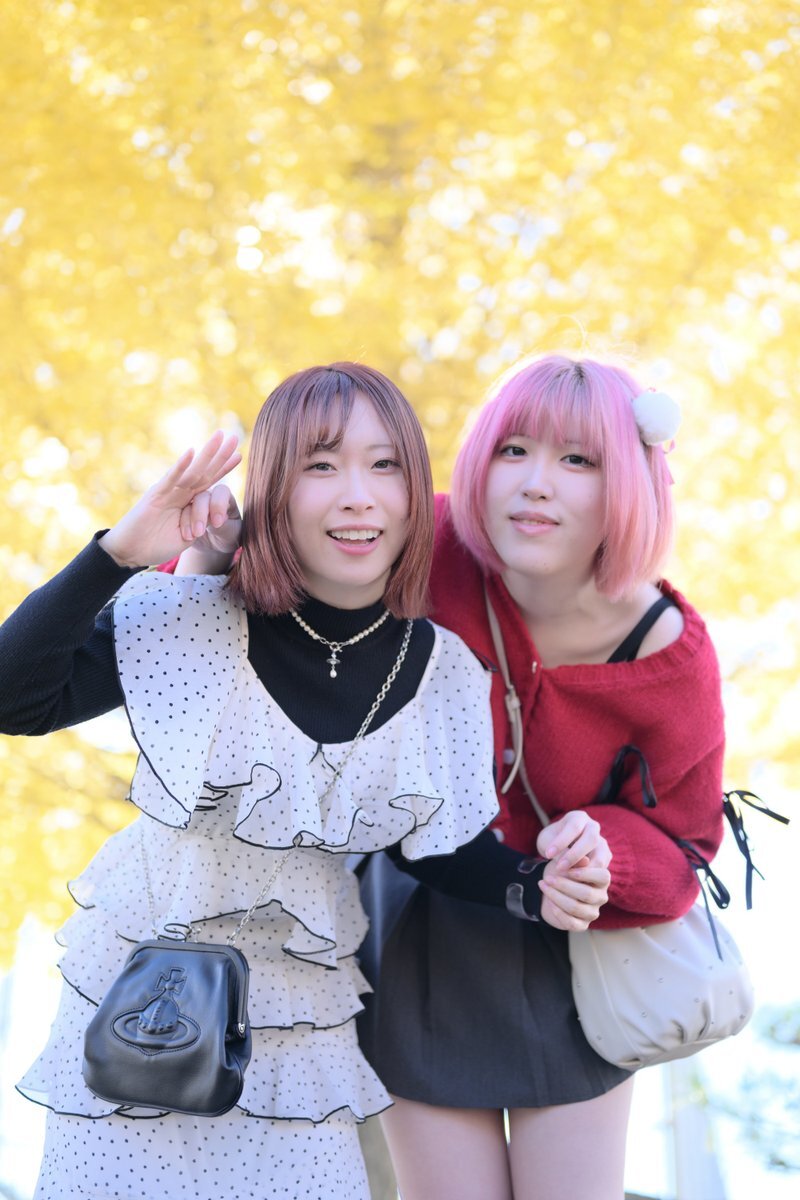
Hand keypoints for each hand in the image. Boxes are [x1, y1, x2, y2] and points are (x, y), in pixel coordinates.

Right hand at [98, 432, 240, 568]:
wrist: (129, 552)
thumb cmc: (155, 545)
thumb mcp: (185, 537)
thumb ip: (199, 525)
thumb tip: (213, 517)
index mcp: (186, 501)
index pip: (208, 481)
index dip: (223, 468)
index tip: (239, 455)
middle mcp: (178, 492)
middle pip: (203, 470)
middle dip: (219, 454)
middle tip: (234, 437)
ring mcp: (167, 491)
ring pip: (191, 470)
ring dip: (206, 454)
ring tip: (220, 436)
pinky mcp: (155, 495)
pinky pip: (171, 479)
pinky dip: (181, 466)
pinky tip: (192, 452)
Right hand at [174, 483, 241, 574]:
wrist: (216, 546)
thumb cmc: (229, 536)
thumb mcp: (232, 533)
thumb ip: (228, 526)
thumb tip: (221, 522)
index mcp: (225, 497)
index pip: (221, 492)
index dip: (218, 505)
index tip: (218, 523)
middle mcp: (209, 495)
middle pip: (202, 495)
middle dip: (201, 512)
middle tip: (200, 531)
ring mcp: (194, 502)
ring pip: (188, 504)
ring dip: (189, 520)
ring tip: (192, 536)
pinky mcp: (183, 511)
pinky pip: (178, 513)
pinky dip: (181, 524)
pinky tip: (185, 536)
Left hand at [536, 810, 610, 871]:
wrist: (559, 848)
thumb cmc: (550, 841)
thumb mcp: (548, 842)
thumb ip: (561, 850)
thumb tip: (584, 863)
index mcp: (578, 817)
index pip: (574, 827)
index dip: (562, 841)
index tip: (547, 854)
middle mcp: (593, 827)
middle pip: (591, 839)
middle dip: (575, 856)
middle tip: (559, 868)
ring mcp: (602, 842)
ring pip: (601, 857)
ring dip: (584, 870)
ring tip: (567, 878)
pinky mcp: (605, 857)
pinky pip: (602, 870)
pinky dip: (588, 878)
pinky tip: (574, 883)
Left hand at [539, 858, 610, 931]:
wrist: (552, 887)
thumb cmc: (562, 871)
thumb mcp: (566, 862)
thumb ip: (576, 860)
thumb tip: (585, 860)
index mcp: (602, 880)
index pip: (603, 877)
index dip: (584, 873)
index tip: (564, 867)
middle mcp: (601, 897)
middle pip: (586, 893)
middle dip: (563, 885)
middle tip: (547, 878)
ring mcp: (592, 913)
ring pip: (575, 907)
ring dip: (556, 896)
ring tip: (543, 886)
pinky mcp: (582, 925)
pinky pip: (571, 922)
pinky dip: (557, 911)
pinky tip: (549, 902)